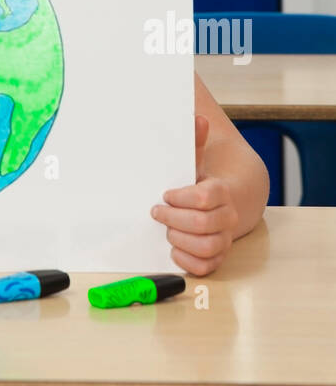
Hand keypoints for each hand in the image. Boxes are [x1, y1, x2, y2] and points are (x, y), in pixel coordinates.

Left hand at [150, 115, 238, 275]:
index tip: (165, 194)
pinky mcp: (218, 257)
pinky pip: (205, 266)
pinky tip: (174, 248)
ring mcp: (225, 238)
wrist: (221, 204)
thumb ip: (195, 143)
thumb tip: (199, 120)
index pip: (204, 197)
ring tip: (167, 230)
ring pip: (205, 247)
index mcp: (222, 192)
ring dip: (179, 239)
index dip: (180, 198)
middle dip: (173, 219)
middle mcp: (228, 217)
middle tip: (157, 212)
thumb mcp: (195, 163)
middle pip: (201, 224)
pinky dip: (187, 260)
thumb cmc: (199, 183)